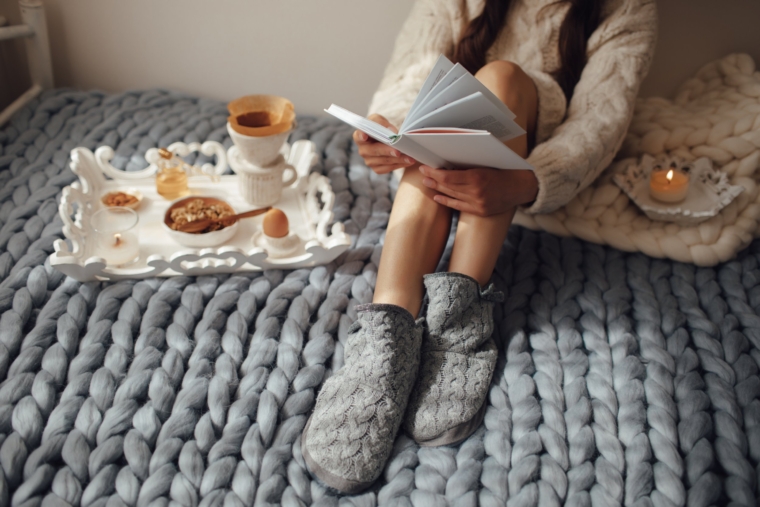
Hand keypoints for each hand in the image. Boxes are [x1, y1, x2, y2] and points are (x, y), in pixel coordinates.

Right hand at [353, 114, 416, 173]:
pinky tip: (407, 162)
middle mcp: (363, 150)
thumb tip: (392, 132)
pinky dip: (399, 165)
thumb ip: (382, 123)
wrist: (385, 138)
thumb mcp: (379, 120)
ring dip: (397, 160)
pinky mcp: (377, 168)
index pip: (358, 136)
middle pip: (374, 151)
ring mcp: (369, 161)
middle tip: (398, 151)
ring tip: (410, 157)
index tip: (365, 136)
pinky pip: (388, 168)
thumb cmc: (380, 127)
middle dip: (387, 151)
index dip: (361, 136)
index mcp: (360, 136)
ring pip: (384, 161)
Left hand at [419, 165, 538, 216]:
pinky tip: (437, 197)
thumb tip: (446, 163)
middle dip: (433, 180)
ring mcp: (478, 203)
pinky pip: (459, 207)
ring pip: (452, 196)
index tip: (425, 167)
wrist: (520, 187)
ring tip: (427, 183)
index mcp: (477, 177)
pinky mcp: (480, 211)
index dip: (434, 173)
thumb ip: (467, 165)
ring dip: (437, 189)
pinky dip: (447, 201)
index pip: (448, 177)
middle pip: (448, 186)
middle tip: (423, 174)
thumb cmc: (502, 170)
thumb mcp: (485, 164)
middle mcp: (476, 192)